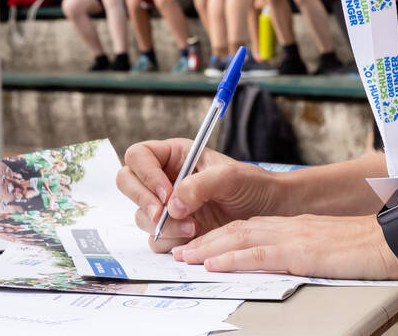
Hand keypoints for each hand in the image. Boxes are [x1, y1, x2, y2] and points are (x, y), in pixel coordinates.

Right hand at [115, 139, 287, 251]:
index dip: (146, 174)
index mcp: (173, 155)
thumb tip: (172, 204)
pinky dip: (171, 242)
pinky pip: (156, 240)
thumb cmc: (252, 186)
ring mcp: (165, 207)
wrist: (269, 214)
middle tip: (162, 215)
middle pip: (127, 183)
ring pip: (141, 216)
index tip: (166, 193)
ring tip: (196, 227)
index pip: (138, 156)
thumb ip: (199, 185)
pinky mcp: (172, 231)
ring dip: (164, 225)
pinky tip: (194, 239)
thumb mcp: (231, 177)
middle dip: (142, 200)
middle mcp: (163, 179)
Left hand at [173, 214, 397, 280]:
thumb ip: (309, 251)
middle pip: (237, 230)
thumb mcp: (330, 247)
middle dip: (206, 241)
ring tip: (186, 258)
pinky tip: (214, 263)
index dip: (221, 238)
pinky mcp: (300, 251)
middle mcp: (289, 227)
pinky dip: (231, 258)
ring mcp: (293, 237)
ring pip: (240, 239)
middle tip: (182, 253)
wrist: (395, 240)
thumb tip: (296, 262)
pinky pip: (258, 254)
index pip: (249, 229)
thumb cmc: (371, 247)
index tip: (201, 247)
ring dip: (209, 249)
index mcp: (295, 227)